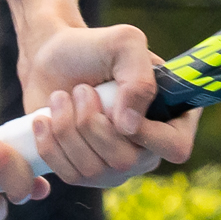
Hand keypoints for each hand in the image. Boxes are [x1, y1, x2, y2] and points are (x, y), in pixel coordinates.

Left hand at [21, 25, 199, 188]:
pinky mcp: (84, 173)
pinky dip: (50, 144)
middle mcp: (147, 148)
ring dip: (67, 128)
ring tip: (60, 97)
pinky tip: (44, 119)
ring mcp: (116, 166)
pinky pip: (68, 176)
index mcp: (171, 117)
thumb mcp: (123, 44)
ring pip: (93, 171)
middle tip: (80, 90)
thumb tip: (129, 128)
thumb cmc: (93, 48)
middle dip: (91, 123)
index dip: (146, 134)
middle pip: (126, 162)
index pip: (176, 147)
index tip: (115, 108)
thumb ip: (139, 79)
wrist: (51, 58)